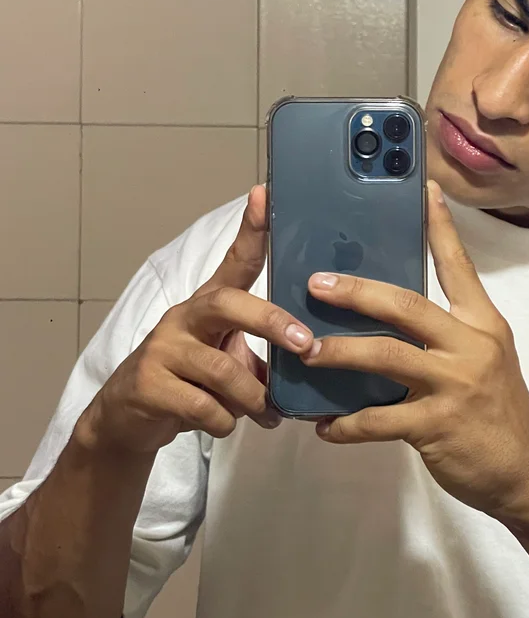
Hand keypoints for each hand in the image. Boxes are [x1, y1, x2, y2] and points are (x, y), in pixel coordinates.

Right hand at [79, 186, 313, 456]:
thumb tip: (310, 360)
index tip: (265, 193)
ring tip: (265, 412)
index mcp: (209, 303)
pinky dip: (225, 421)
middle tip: (304, 343)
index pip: (235, 259)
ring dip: (252, 397)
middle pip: (229, 303)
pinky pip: (203, 406)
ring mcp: (163, 349)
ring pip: (222, 369)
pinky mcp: (148, 385)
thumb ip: (261, 353)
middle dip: (271, 322)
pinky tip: (225, 424)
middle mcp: (184, 316)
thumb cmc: (190, 381)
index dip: (252, 228)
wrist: (129, 419)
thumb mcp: (227, 358)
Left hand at [303, 182, 528, 522]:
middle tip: (317, 283)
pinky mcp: (436, 426)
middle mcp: (470, 346)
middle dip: (357, 293)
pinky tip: (325, 426)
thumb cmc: (498, 413)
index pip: (458, 266)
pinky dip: (347, 423)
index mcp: (482, 323)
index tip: (424, 189)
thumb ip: (449, 334)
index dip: (440, 227)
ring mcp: (454, 386)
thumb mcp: (486, 359)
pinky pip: (379, 419)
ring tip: (307, 351)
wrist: (526, 475)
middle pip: (406, 306)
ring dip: (340, 352)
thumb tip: (393, 313)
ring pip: (386, 357)